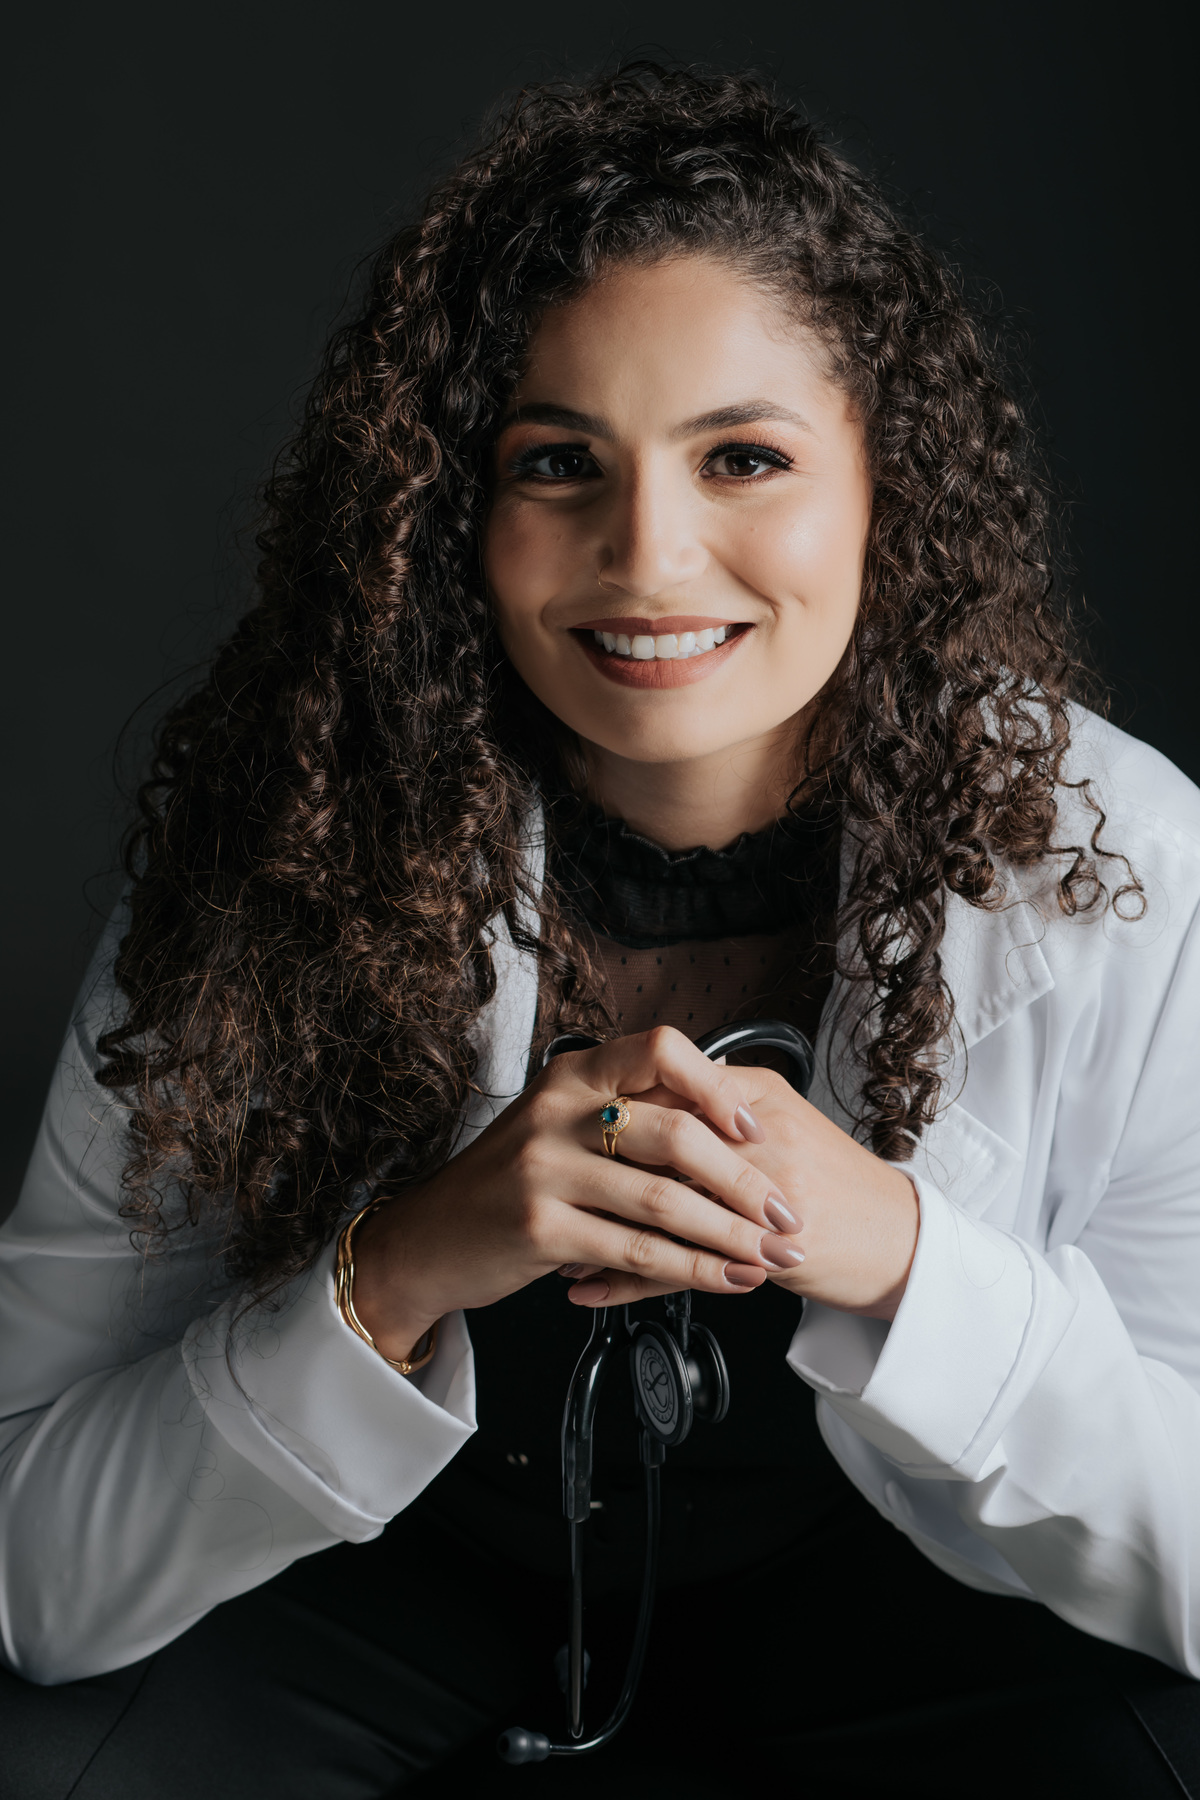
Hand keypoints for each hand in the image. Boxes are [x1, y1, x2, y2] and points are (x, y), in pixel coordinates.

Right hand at [349, 1027, 806, 1362]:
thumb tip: (725, 1108)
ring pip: (662, 1201)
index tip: (756, 1124)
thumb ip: (626, 1110)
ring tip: (770, 1255)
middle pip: (674, 1134)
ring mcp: (543, 1170)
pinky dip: (690, 1269)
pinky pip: (634, 1251)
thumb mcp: (559, 1124)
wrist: (429, 1239)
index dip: (716, 1085)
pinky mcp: (539, 1228)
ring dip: (728, 1234)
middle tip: (786, 1212)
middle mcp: (556, 1112)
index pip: (660, 1049)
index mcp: (571, 1074)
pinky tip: (724, 1279)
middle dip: (744, 1181)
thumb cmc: (509, 1182)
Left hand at [566, 1065, 918, 1320]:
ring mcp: (765, 1195)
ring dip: (600, 1233)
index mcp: (756, 1097)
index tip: (564, 1135)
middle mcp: (760, 1138)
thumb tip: (640, 1092)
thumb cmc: (830, 1182)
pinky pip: (679, 1266)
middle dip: (595, 1174)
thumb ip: (714, 1103)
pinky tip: (588, 1288)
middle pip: (656, 1147)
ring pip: (660, 1208)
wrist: (899, 1240)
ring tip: (558, 1248)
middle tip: (546, 1192)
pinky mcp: (766, 1252)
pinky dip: (626, 1281)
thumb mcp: (775, 1121)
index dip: (611, 1116)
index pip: (665, 1090)